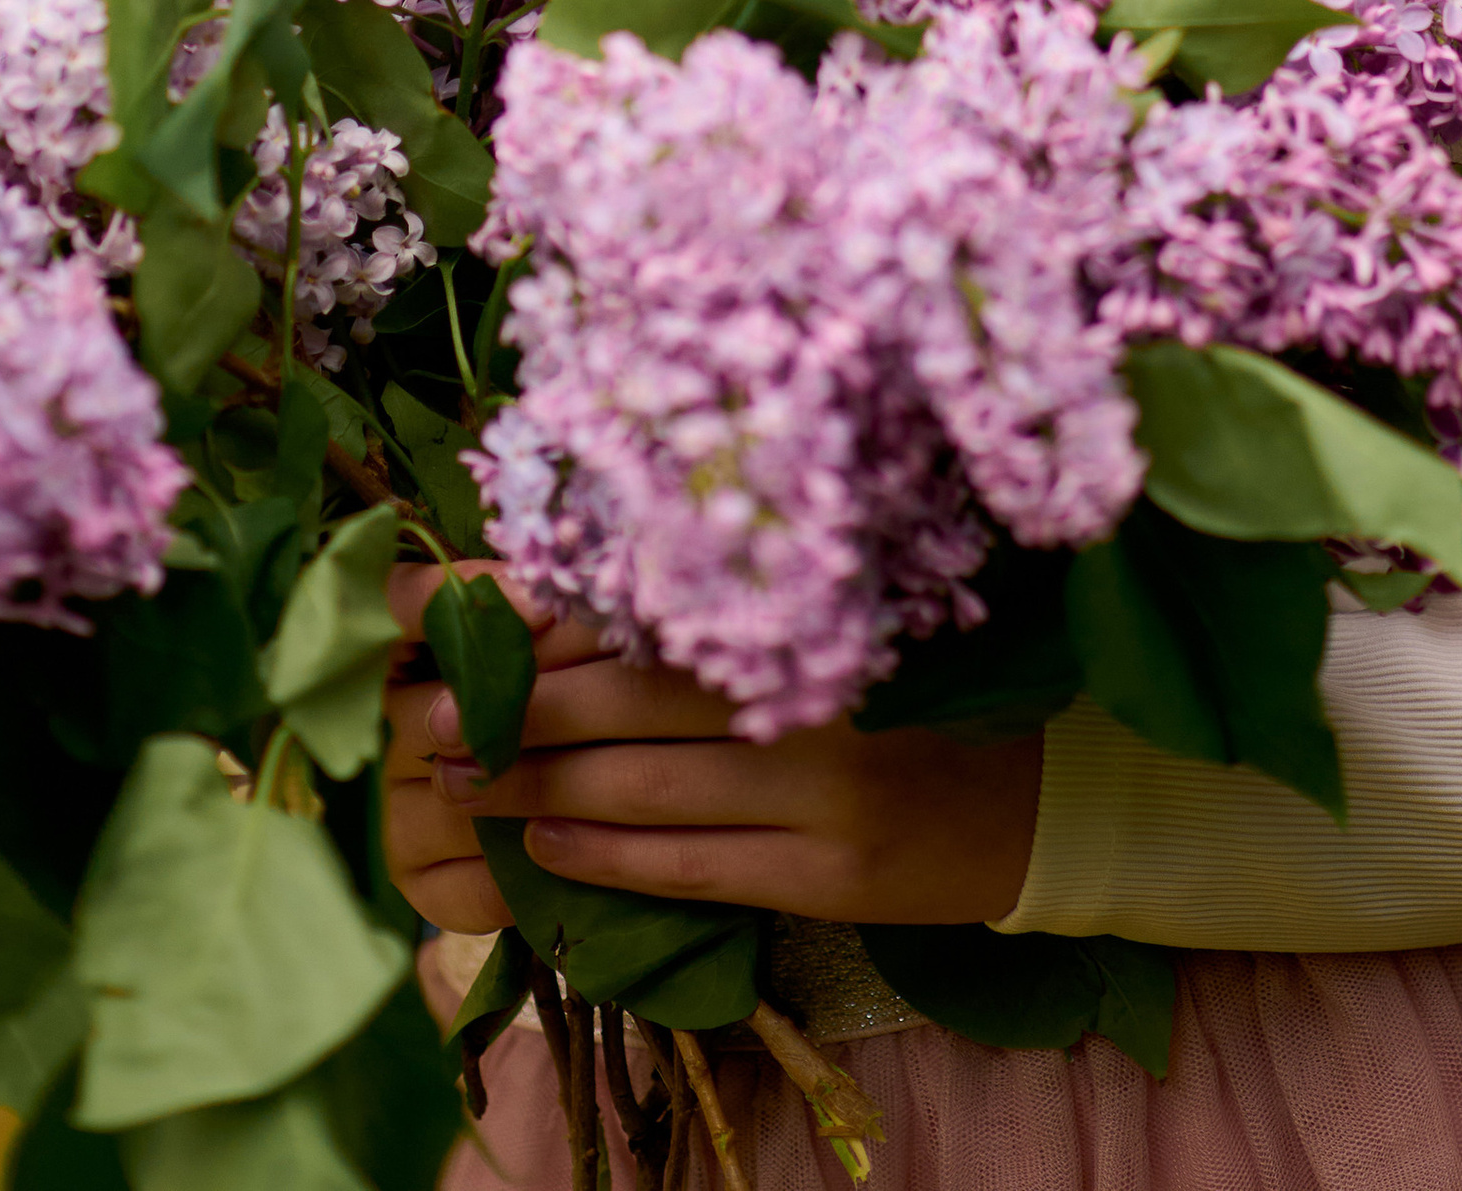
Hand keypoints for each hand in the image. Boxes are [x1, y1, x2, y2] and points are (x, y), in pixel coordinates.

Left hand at [381, 568, 1040, 933]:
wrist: (1049, 789)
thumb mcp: (827, 620)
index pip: (632, 606)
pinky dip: (607, 854)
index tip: (437, 613)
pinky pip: (693, 866)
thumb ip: (716, 603)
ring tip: (455, 778)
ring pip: (640, 786)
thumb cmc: (916, 687)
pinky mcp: (829, 873)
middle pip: (616, 695)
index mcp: (800, 606)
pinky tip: (543, 843)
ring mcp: (819, 787)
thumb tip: (561, 589)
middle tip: (412, 704)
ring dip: (531, 783)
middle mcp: (804, 688)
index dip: (527, 614)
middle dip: (503, 703)